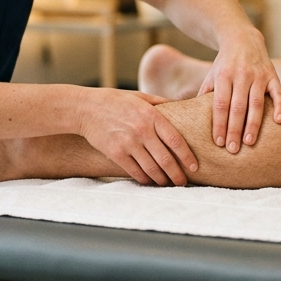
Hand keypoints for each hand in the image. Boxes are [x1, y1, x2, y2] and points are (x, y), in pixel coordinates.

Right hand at [78, 89, 197, 185]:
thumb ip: (159, 103)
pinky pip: (135, 171)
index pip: (175, 140)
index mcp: (151, 116)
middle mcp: (142, 131)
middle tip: (183, 182)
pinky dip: (144, 179)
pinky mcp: (115, 153)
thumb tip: (180, 106)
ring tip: (168, 183)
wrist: (86, 108)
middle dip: (177, 174)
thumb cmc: (115, 101)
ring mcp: (128, 143)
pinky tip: (150, 181)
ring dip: (162, 180)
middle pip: (166, 159)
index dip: (187, 156)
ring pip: (151, 169)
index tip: (194, 166)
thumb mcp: (139, 97)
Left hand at [198, 27, 280, 151]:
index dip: (219, 124)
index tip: (218, 142)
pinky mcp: (273, 75)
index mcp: (223, 76)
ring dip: (254, 123)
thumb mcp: (211, 76)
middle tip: (233, 149)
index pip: (220, 104)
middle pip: (237, 106)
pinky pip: (278, 92)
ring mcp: (258, 75)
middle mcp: (241, 75)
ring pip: (257, 102)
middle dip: (235, 129)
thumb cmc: (224, 65)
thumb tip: (190, 120)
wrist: (243, 39)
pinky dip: (280, 106)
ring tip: (250, 142)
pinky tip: (278, 122)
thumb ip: (204, 95)